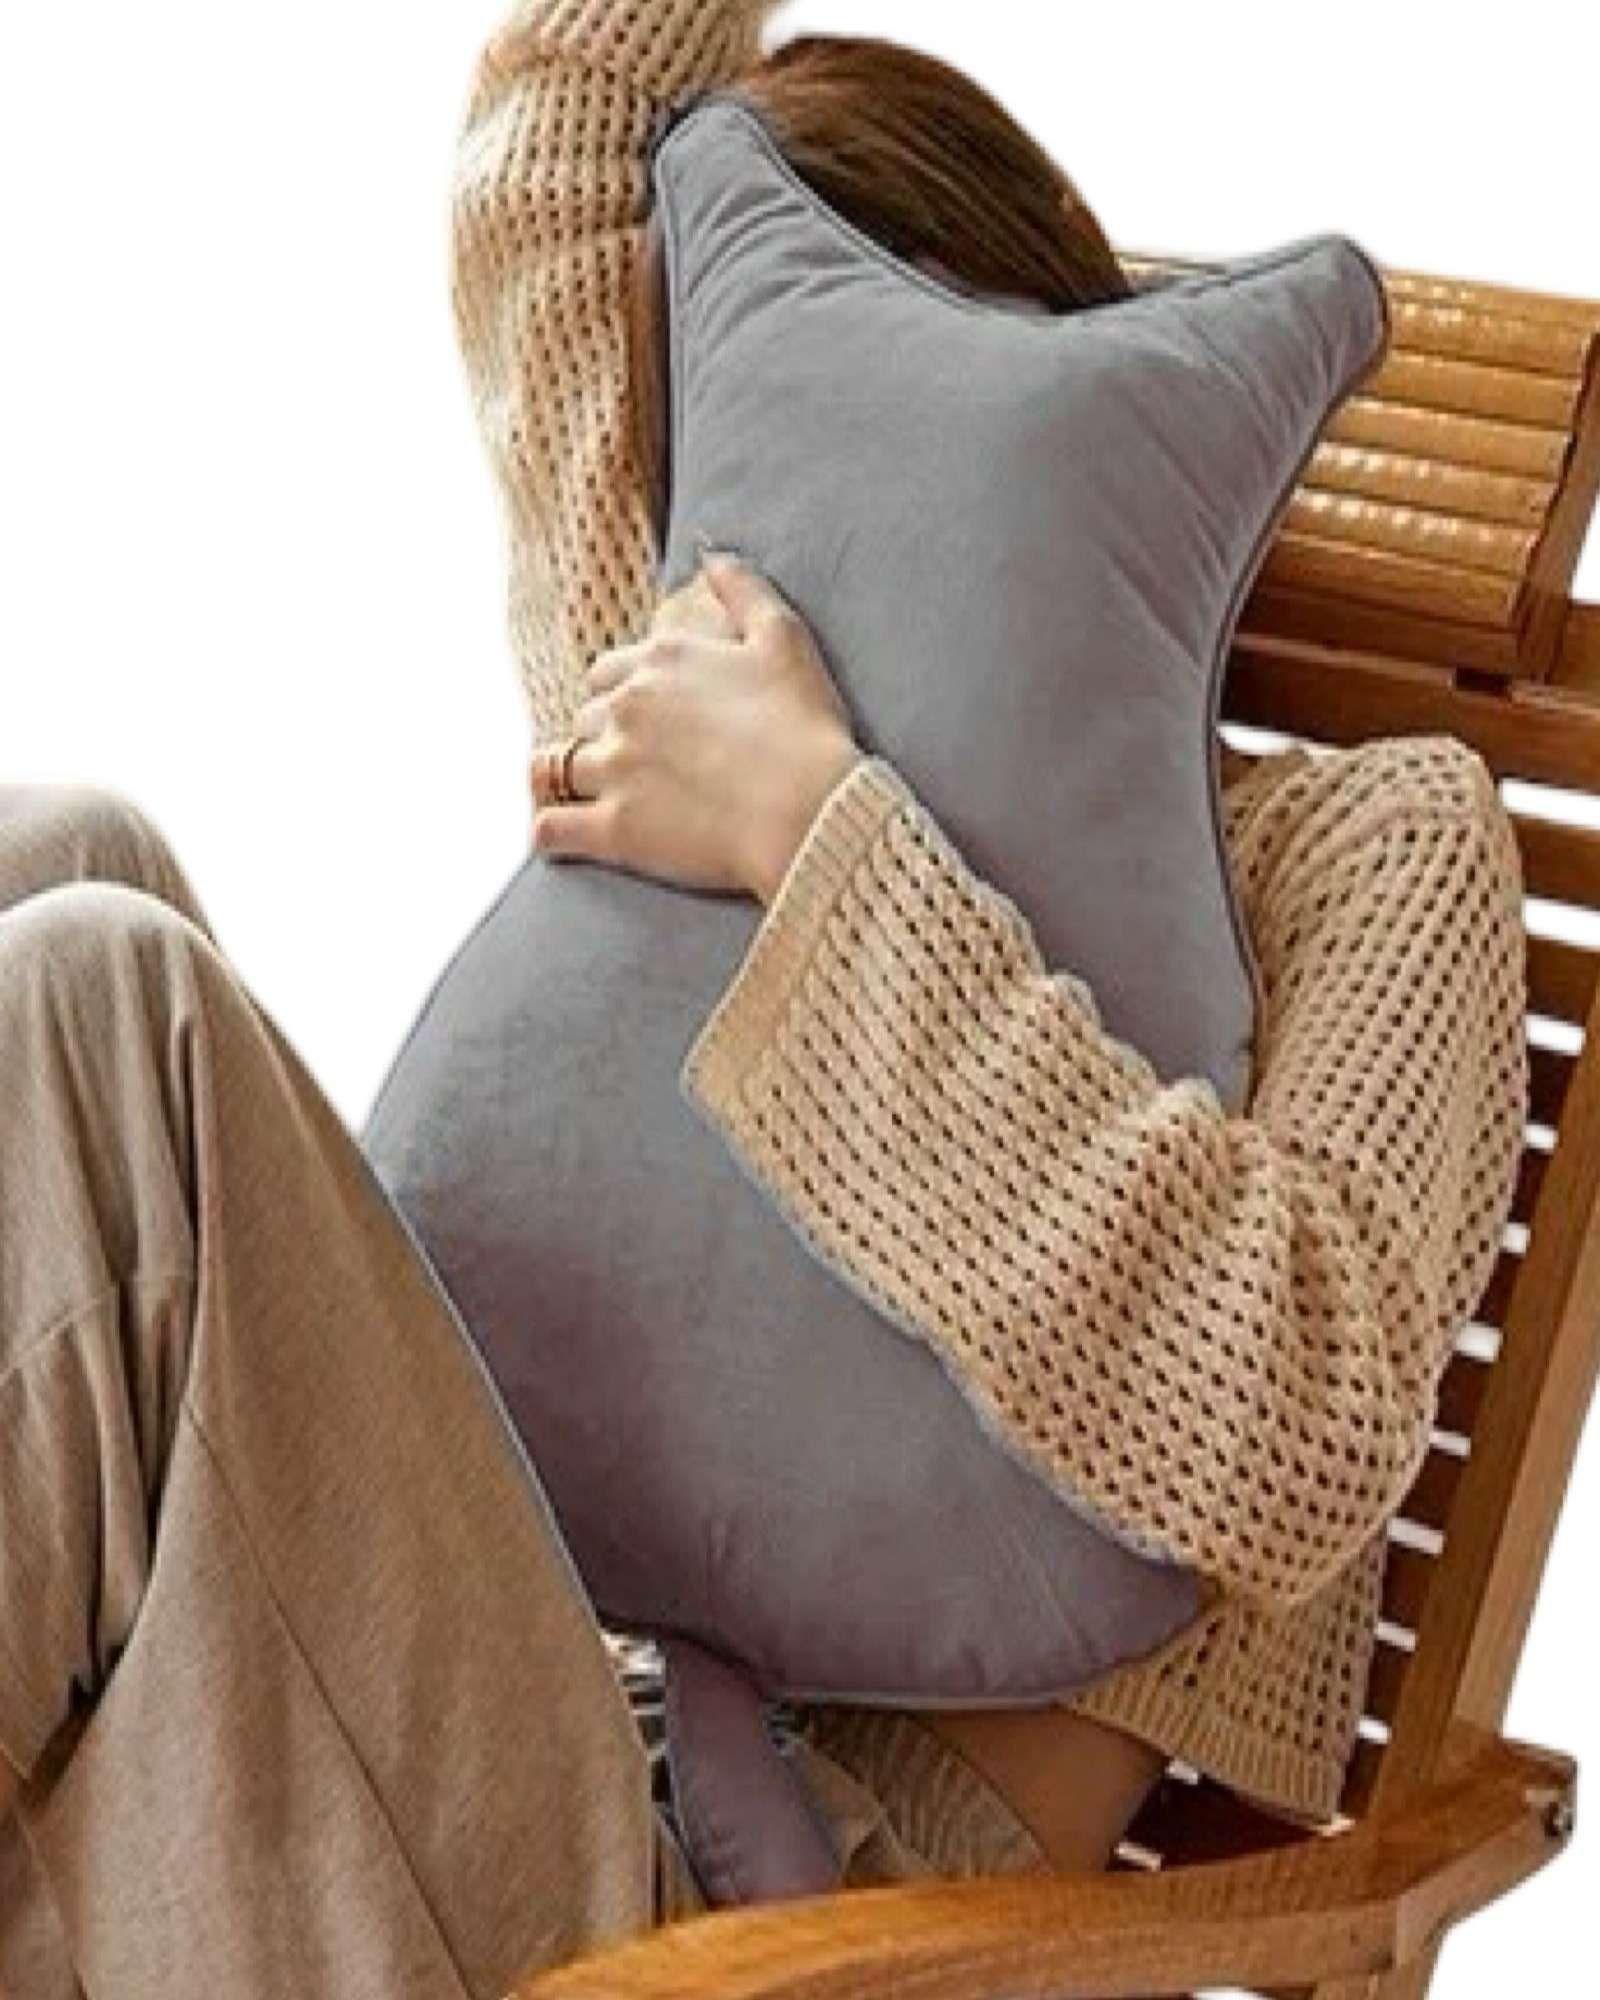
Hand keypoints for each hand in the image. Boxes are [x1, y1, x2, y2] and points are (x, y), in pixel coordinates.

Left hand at [530, 553, 862, 902]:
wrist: (812, 810)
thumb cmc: (805, 727)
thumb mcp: (784, 638)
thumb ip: (744, 588)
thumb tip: (710, 553)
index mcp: (661, 660)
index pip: (608, 671)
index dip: (624, 694)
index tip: (651, 719)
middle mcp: (626, 707)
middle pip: (584, 716)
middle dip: (603, 736)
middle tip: (636, 763)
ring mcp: (614, 768)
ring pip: (555, 766)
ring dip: (571, 778)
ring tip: (591, 796)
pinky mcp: (613, 829)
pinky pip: (550, 828)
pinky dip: (551, 831)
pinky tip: (564, 836)